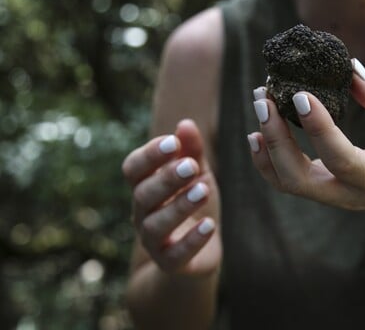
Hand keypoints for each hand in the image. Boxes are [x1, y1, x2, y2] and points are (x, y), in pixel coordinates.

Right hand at [122, 119, 220, 276]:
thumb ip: (192, 151)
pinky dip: (192, 240)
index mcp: (144, 186)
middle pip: (143, 194)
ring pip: (156, 225)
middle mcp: (142, 213)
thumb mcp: (198, 174)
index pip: (133, 168)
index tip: (173, 142)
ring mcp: (153, 241)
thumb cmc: (194, 203)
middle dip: (166, 179)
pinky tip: (210, 225)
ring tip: (204, 190)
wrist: (200, 252)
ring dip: (179, 206)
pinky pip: (175, 255)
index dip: (150, 155)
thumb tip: (185, 123)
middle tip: (191, 166)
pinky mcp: (170, 263)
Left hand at [248, 61, 364, 218]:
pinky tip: (256, 134)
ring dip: (266, 145)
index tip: (301, 95)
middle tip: (264, 98)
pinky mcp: (317, 192)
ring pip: (286, 182)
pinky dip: (265, 160)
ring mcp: (328, 198)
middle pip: (298, 178)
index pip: (340, 158)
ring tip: (260, 104)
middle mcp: (346, 195)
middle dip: (275, 138)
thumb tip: (350, 68)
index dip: (318, 128)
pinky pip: (284, 182)